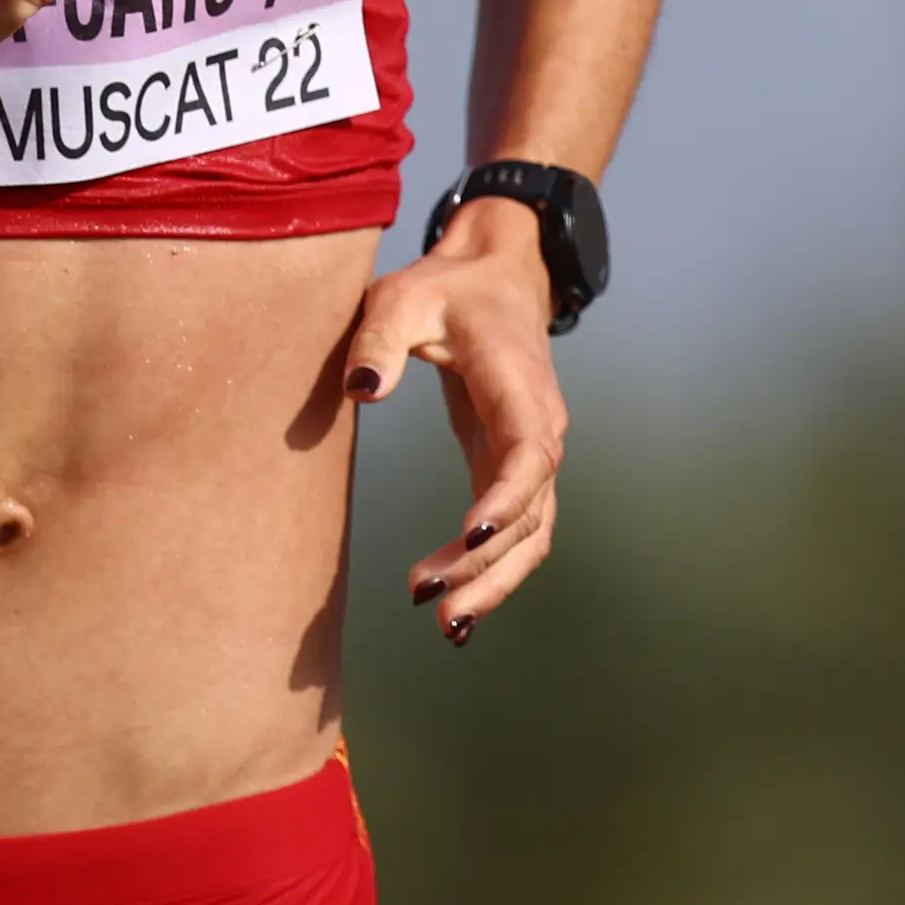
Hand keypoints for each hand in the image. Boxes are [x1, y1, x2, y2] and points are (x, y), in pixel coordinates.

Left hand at [344, 198, 568, 644]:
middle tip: (433, 604)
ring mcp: (532, 452)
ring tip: (445, 625)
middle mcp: (540, 426)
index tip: (469, 538)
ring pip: (532, 534)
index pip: (530, 452)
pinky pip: (517, 531)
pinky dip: (494, 572)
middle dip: (489, 565)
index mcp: (518, 384)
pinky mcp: (511, 468)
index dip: (506, 500)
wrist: (497, 279)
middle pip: (533, 512)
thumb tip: (363, 390)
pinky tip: (456, 609)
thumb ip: (379, 337)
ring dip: (494, 582)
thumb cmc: (447, 288)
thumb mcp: (403, 294)